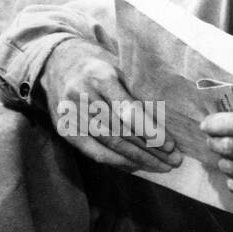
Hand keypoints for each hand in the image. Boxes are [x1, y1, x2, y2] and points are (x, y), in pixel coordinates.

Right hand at [38, 38, 181, 172]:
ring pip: (109, 145)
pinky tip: (137, 166)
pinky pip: (94, 152)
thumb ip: (138, 90)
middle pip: (120, 132)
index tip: (171, 145)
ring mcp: (70, 115)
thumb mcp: (119, 68)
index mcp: (99, 76)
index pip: (128, 111)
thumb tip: (168, 122)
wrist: (59, 64)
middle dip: (150, 150)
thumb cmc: (100, 68)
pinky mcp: (65, 129)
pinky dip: (118, 162)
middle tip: (174, 161)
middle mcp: (82, 96)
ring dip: (138, 160)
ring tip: (162, 167)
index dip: (150, 131)